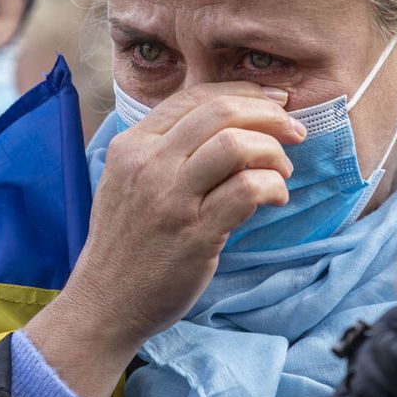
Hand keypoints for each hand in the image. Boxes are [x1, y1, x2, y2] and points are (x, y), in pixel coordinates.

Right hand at [25, 81, 302, 396]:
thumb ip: (163, 150)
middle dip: (269, 115)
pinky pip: (248, 191)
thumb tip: (228, 123)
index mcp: (131, 145)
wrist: (104, 302)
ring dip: (274, 151)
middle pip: (220, 113)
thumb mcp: (127, 181)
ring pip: (236, 145)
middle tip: (293, 131)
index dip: (243, 93)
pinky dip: (273, 187)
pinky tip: (276, 197)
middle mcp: (148, 165)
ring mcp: (170, 199)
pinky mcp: (194, 234)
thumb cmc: (125, 243)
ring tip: (283, 171)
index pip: (195, 97)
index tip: (274, 102)